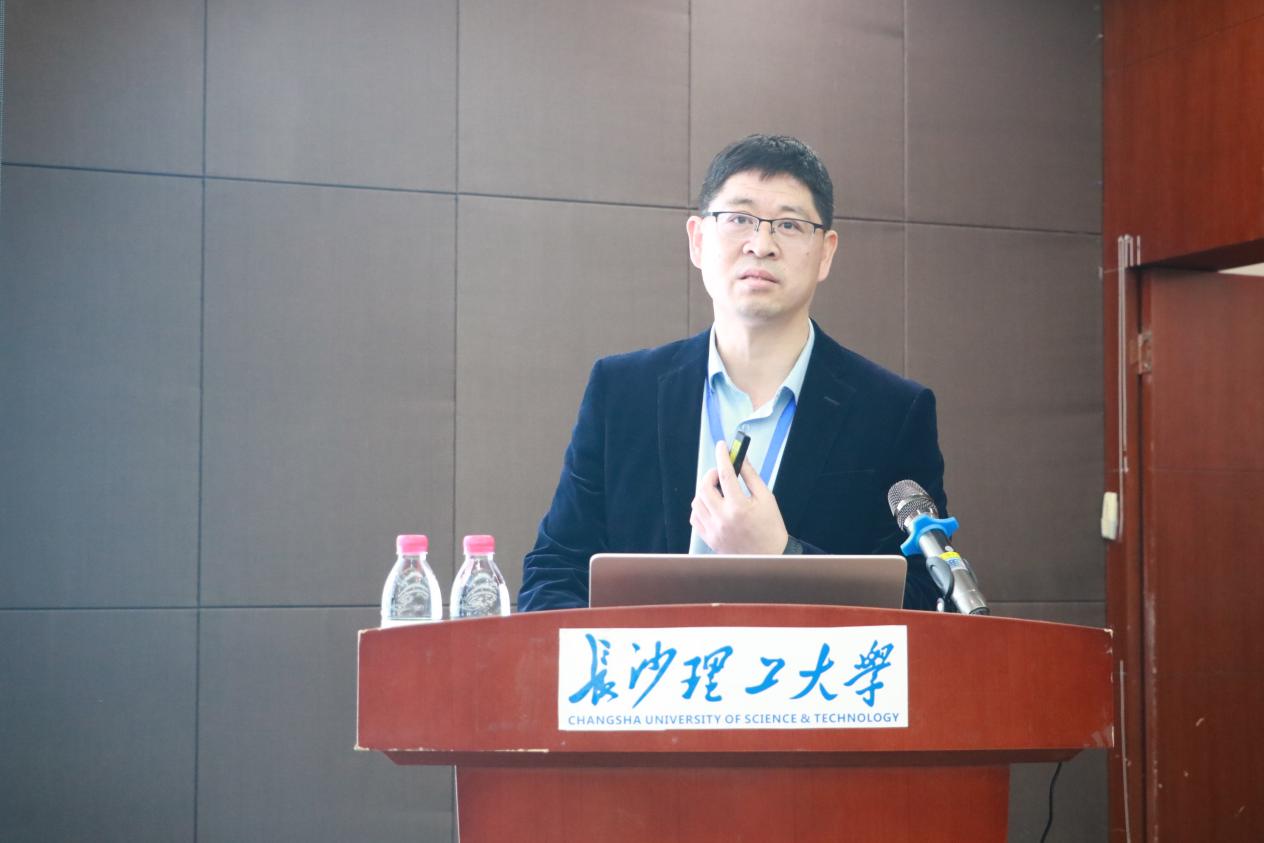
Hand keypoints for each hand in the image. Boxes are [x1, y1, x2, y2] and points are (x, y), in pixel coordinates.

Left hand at [690, 440, 789, 554]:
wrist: (769, 557)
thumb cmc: (770, 528)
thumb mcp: (766, 498)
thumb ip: (751, 476)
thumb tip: (741, 458)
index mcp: (739, 507)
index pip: (725, 474)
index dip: (722, 456)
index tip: (722, 446)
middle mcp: (722, 518)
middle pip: (705, 487)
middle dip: (711, 474)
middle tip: (721, 473)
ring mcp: (713, 530)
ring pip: (697, 501)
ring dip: (704, 490)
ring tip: (718, 490)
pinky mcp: (708, 538)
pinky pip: (694, 517)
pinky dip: (700, 507)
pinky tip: (712, 505)